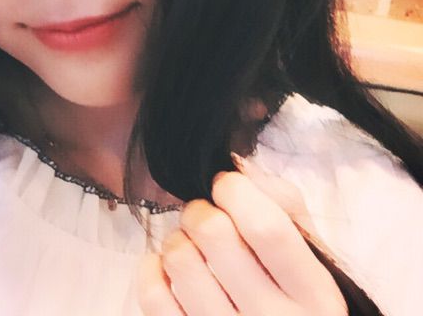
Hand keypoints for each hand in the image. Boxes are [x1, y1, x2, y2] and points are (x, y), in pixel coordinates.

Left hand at [137, 172, 345, 314]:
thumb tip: (239, 169)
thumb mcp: (311, 252)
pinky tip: (168, 267)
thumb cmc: (297, 296)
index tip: (226, 186)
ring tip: (192, 246)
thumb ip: (284, 203)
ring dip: (179, 238)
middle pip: (214, 234)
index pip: (265, 226)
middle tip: (206, 216)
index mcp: (314, 294)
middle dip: (201, 210)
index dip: (236, 191)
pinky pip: (153, 295)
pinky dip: (152, 268)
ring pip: (179, 259)